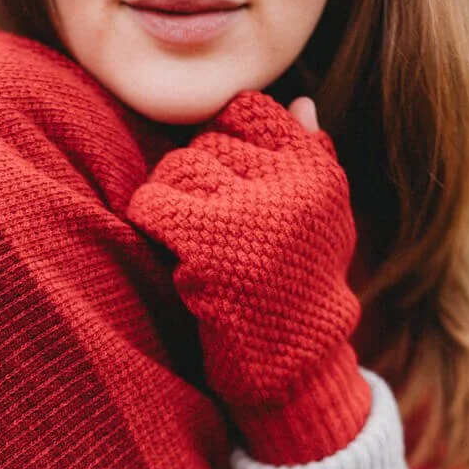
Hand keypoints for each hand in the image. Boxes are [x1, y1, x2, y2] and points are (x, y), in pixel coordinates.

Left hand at [126, 91, 371, 465]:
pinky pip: (154, 204)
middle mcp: (289, 183)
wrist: (293, 371)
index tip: (218, 183)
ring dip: (166, 201)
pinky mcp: (210, 245)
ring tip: (179, 238)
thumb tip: (300, 98)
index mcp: (317, 169)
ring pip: (177, 169)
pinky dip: (146, 220)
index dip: (220, 142)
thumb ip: (311, 157)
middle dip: (190, 180)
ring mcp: (249, 212)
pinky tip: (159, 244)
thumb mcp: (323, 224)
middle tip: (193, 224)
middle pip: (205, 144)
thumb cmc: (300, 296)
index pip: (248, 113)